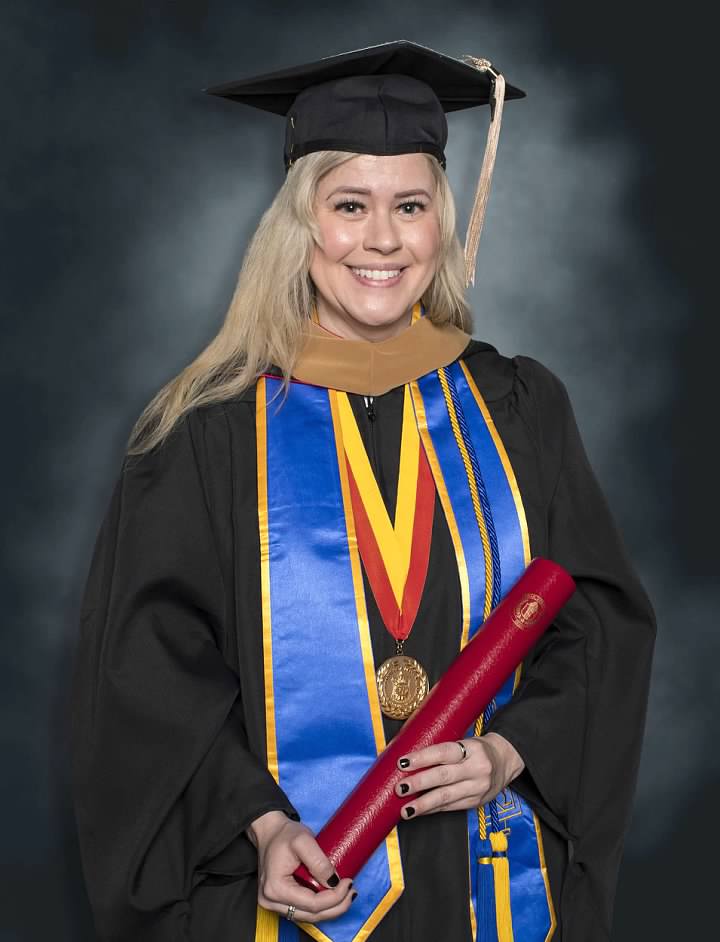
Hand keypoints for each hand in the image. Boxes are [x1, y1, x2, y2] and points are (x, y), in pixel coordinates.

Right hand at [247, 810, 355, 923]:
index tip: (349, 883)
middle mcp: (271, 901)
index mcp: (275, 888)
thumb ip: (319, 862)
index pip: (312, 904)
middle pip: (311, 914)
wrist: (270, 831)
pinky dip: (321, 907)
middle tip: (352, 892)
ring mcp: (274, 903)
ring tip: (347, 895)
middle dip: (336, 907)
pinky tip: (334, 898)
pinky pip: (304, 910)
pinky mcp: (280, 902)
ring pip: (309, 916)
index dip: (335, 898)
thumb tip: (334, 882)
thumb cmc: (284, 834)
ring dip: (330, 909)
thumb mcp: (303, 841)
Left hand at [393, 733, 524, 818]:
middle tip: (400, 788)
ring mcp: (478, 788)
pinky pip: (451, 807)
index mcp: (472, 748)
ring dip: (423, 804)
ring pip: (446, 797)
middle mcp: (477, 768)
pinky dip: (433, 810)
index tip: (403, 762)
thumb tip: (409, 760)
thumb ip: (442, 750)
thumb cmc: (477, 749)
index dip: (422, 758)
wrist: (505, 761)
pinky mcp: (476, 802)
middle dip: (419, 783)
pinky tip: (420, 811)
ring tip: (406, 809)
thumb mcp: (464, 742)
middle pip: (444, 776)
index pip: (444, 752)